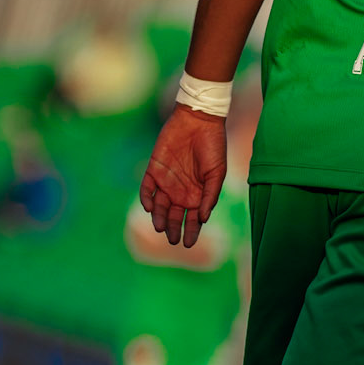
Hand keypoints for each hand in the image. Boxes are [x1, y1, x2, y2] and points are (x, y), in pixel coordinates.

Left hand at [139, 107, 226, 247]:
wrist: (198, 120)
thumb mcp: (216, 173)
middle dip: (173, 229)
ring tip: (161, 227)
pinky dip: (147, 199)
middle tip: (173, 239)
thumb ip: (210, 195)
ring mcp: (166, 181)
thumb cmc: (213, 146)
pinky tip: (150, 207)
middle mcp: (181, 191)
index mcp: (197, 195)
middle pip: (174, 216)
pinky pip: (146, 189)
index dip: (191, 232)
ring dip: (159, 218)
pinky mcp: (154, 169)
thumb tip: (203, 218)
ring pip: (159, 206)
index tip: (188, 244)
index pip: (193, 220)